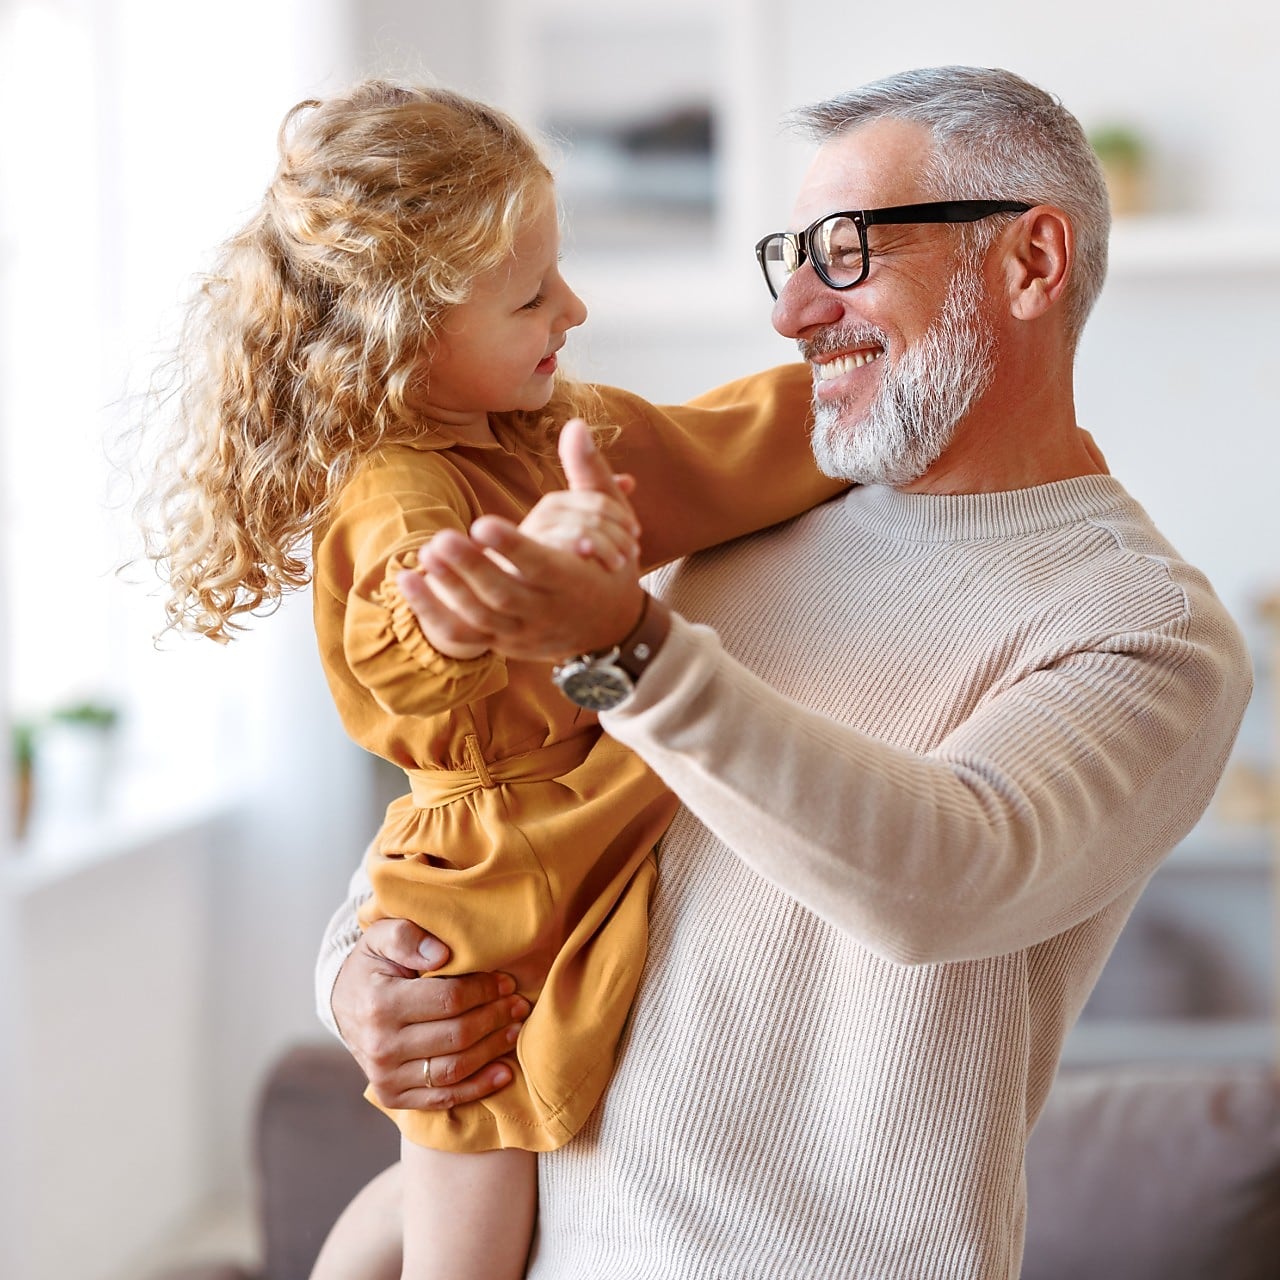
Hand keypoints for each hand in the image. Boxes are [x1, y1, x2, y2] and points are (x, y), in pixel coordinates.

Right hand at [332, 917, 529, 1110]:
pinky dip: (477, 1088)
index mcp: (380, 1004)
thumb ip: (408, 936)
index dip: (484, 991)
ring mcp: (385, 1076)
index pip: (449, 1000)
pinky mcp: (392, 1096)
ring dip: (492, 1051)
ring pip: (454, 1069)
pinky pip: (442, 1098)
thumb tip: (441, 954)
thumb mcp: (382, 937)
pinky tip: (503, 1073)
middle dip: (495, 1018)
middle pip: (456, 1036)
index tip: (506, 982)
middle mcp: (380, 1046)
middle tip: (519, 1005)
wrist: (344, 1004)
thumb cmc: (373, 966)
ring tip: (514, 1031)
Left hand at [400, 420, 646, 661]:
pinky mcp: (501, 642)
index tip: (482, 523)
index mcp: (575, 580)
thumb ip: (590, 473)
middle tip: (440, 539)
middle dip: (472, 569)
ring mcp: (522, 631)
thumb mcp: (613, 522)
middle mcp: (547, 611)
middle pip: (504, 596)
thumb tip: (576, 424)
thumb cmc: (610, 565)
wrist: (610, 628)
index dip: (513, 547)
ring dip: (449, 589)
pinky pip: (463, 636)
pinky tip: (407, 581)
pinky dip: (432, 614)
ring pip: (481, 619)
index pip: (542, 567)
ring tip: (425, 552)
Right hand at [519, 430, 640, 569]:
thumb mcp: (594, 536)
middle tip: (631, 552)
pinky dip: (571, 550)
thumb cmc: (573, 570)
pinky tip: (588, 559)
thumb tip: (629, 480)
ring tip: (617, 562)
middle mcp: (539, 519)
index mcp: (557, 508)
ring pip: (569, 529)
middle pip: (581, 512)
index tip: (635, 534)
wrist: (539, 610)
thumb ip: (604, 502)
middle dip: (612, 531)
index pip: (592, 498)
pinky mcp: (518, 564)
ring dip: (599, 544)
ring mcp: (527, 541)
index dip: (617, 513)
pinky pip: (549, 548)